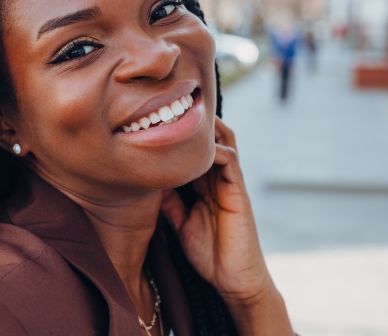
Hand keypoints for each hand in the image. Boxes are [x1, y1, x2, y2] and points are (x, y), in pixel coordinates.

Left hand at [161, 117, 293, 333]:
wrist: (236, 281)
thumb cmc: (210, 254)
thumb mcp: (181, 224)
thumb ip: (170, 202)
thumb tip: (149, 183)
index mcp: (205, 185)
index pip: (193, 151)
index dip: (178, 136)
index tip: (156, 121)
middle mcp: (218, 179)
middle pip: (210, 139)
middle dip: (193, 122)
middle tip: (168, 105)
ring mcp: (230, 184)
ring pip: (223, 142)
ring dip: (205, 128)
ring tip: (183, 113)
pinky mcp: (238, 193)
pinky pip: (230, 161)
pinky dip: (214, 149)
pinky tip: (196, 146)